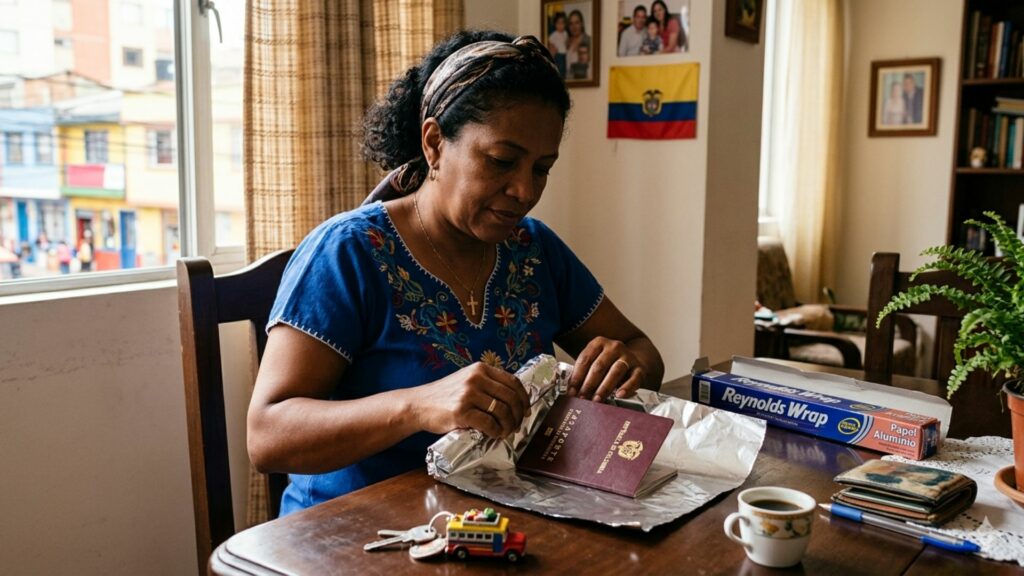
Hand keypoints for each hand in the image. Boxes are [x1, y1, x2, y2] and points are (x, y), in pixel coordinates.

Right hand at [414, 363, 530, 438]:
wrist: (418, 405)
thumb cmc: (444, 396)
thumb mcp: (466, 381)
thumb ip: (487, 384)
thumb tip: (514, 400)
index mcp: (480, 369)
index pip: (513, 382)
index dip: (524, 398)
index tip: (526, 411)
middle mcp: (476, 378)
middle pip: (511, 397)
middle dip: (519, 415)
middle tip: (517, 426)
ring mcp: (468, 394)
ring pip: (502, 411)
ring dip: (509, 425)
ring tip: (506, 432)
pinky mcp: (461, 411)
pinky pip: (489, 423)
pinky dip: (496, 431)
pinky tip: (495, 434)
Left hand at [567, 337, 644, 401]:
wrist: (633, 360)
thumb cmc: (608, 364)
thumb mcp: (595, 362)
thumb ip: (584, 373)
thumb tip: (572, 392)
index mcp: (599, 343)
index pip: (585, 359)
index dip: (577, 377)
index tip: (572, 391)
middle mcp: (614, 347)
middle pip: (599, 366)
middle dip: (589, 384)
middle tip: (583, 398)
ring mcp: (628, 357)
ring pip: (615, 372)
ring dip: (604, 388)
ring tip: (597, 400)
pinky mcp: (639, 368)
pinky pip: (634, 378)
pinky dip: (626, 387)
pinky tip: (619, 395)